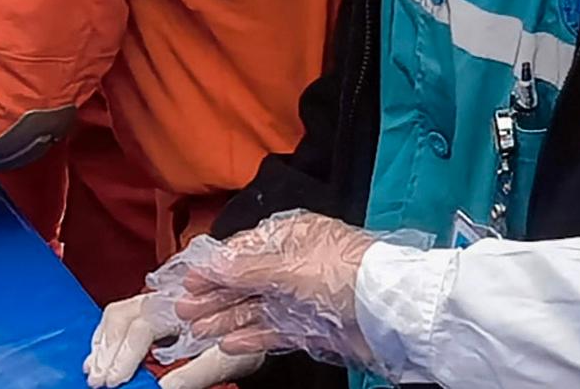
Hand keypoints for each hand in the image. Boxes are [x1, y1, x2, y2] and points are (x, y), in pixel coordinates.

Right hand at [88, 292, 264, 388]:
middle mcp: (166, 296)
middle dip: (106, 350)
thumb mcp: (229, 358)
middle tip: (98, 380)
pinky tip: (100, 356)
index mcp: (185, 305)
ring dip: (101, 345)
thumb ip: (197, 373)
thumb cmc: (248, 337)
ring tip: (94, 370)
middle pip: (121, 315)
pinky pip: (120, 318)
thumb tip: (163, 388)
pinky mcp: (151, 311)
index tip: (116, 379)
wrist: (259, 312)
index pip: (142, 325)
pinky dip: (106, 339)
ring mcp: (156, 300)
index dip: (125, 354)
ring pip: (117, 315)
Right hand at [162, 212, 379, 367]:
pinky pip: (275, 331)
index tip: (189, 280)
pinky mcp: (314, 327)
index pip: (243, 250)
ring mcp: (304, 298)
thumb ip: (247, 269)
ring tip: (199, 329)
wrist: (395, 312)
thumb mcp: (291, 266)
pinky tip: (230, 342)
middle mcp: (295, 265)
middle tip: (184, 309)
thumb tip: (210, 264)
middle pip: (245, 282)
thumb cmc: (350, 273)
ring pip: (257, 308)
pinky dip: (252, 337)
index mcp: (292, 237)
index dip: (214, 266)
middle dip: (214, 296)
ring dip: (227, 318)